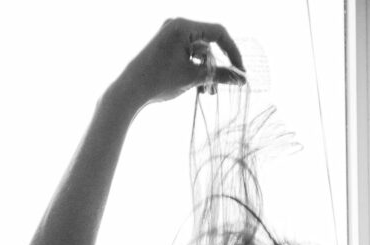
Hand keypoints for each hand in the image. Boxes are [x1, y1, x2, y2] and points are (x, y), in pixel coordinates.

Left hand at [115, 18, 245, 106]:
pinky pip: (187, 55)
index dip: (232, 52)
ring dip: (205, 71)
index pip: (218, 33)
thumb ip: (220, 75)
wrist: (129, 91)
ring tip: (207, 92)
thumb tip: (241, 78)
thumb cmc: (158, 81)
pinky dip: (194, 69)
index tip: (240, 70)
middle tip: (225, 83)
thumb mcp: (193, 78)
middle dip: (216, 66)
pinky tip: (198, 88)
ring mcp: (168, 36)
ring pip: (198, 52)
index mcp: (183, 26)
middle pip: (207, 43)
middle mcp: (175, 26)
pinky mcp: (164, 47)